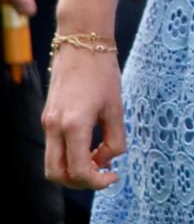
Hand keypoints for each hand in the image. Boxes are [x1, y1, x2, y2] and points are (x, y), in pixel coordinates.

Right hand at [41, 44, 125, 189]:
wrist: (82, 42)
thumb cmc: (102, 70)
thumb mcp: (116, 105)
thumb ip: (115, 137)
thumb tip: (108, 159)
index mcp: (73, 125)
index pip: (78, 170)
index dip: (97, 182)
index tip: (114, 175)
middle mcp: (54, 127)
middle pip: (57, 174)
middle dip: (80, 182)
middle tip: (103, 173)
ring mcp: (47, 122)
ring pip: (51, 163)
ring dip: (72, 170)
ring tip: (97, 158)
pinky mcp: (47, 116)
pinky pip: (53, 147)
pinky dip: (68, 155)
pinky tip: (89, 145)